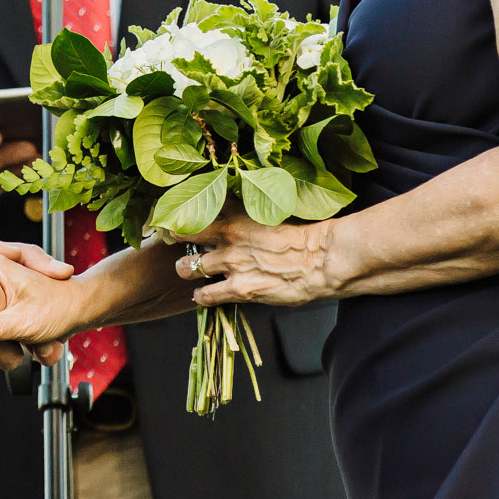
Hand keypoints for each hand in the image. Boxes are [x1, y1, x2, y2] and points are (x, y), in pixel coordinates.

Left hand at [181, 210, 337, 307]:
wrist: (319, 260)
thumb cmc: (302, 236)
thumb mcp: (272, 214)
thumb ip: (249, 211)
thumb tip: (236, 202)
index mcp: (237, 217)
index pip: (198, 211)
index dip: (184, 215)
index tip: (178, 217)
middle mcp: (229, 239)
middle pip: (187, 237)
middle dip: (180, 240)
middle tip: (179, 243)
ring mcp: (231, 265)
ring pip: (190, 267)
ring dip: (186, 269)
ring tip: (185, 269)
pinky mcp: (239, 289)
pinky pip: (208, 294)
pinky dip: (201, 296)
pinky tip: (199, 295)